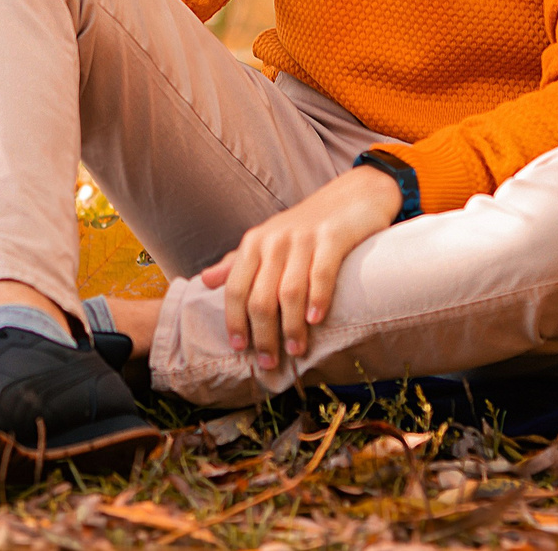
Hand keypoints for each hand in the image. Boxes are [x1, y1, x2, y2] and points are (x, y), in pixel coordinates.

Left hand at [199, 165, 401, 368]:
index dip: (235, 321)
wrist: (353, 195)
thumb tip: (205, 281)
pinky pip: (321, 273)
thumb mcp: (268, 241)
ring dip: (290, 327)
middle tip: (269, 362)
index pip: (236, 288)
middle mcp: (275, 240)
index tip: (239, 348)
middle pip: (260, 297)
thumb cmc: (306, 226)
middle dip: (263, 335)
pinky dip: (317, 299)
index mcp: (254, 243)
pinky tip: (316, 320)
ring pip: (289, 291)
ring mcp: (304, 238)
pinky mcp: (333, 237)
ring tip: (295, 351)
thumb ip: (238, 263)